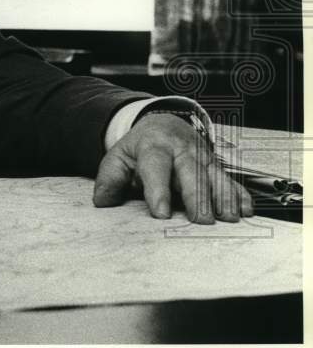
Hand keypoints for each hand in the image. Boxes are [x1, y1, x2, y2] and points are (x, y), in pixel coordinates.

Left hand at [92, 112, 253, 222]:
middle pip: (191, 171)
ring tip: (228, 219)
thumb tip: (102, 202)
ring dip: (223, 197)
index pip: (156, 166)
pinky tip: (245, 211)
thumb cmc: (140, 148)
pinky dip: (240, 195)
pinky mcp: (217, 166)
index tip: (161, 213)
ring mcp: (203, 157)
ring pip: (216, 176)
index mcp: (154, 146)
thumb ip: (109, 178)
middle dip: (197, 196)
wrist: (163, 125)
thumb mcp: (118, 157)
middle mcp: (182, 150)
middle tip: (201, 221)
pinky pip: (231, 180)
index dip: (158, 190)